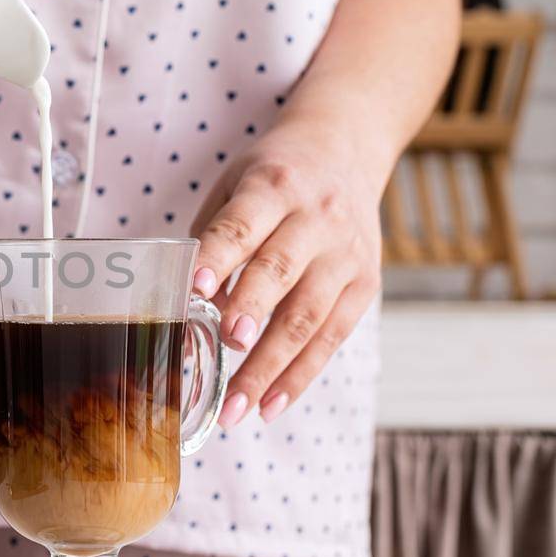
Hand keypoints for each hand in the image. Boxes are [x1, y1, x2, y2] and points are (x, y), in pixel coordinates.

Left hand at [188, 119, 385, 427]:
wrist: (347, 149)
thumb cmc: (275, 176)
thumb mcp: (235, 184)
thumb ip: (212, 238)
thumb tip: (190, 305)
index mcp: (274, 187)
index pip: (242, 225)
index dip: (219, 257)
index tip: (195, 289)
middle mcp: (316, 219)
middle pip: (280, 272)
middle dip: (251, 313)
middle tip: (225, 346)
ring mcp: (346, 254)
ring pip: (308, 316)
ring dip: (270, 367)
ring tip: (236, 407)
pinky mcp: (365, 283)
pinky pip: (332, 338)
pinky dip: (299, 376)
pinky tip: (269, 405)